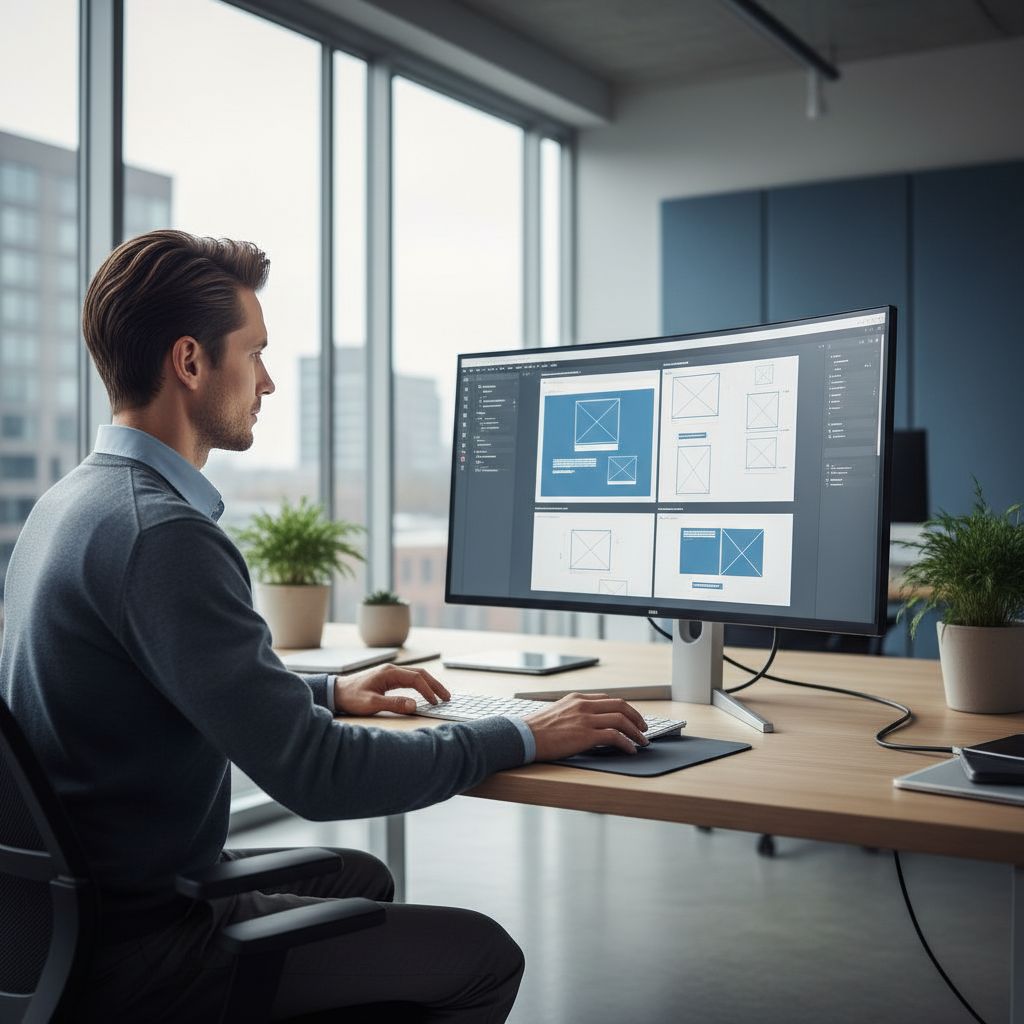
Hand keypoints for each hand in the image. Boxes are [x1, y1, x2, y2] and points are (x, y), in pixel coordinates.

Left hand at [333, 665, 449, 716]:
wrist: (336, 692)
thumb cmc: (351, 697)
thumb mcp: (372, 703)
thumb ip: (394, 704)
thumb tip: (414, 705)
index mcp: (389, 673)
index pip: (416, 679)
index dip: (428, 691)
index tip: (436, 703)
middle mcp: (392, 670)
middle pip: (420, 674)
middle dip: (435, 685)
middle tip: (447, 697)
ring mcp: (390, 673)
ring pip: (416, 676)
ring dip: (429, 684)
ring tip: (441, 695)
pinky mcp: (388, 679)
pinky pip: (409, 680)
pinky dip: (420, 685)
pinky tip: (425, 693)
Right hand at [522, 692, 649, 759]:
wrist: (523, 736)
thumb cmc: (536, 730)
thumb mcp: (557, 713)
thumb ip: (573, 714)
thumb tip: (588, 725)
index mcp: (577, 698)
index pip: (608, 699)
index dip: (624, 708)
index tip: (631, 717)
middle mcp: (583, 705)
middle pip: (620, 705)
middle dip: (636, 717)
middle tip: (643, 728)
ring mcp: (585, 719)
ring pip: (621, 719)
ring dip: (635, 731)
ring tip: (642, 741)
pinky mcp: (586, 734)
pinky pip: (615, 736)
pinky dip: (626, 743)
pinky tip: (630, 750)